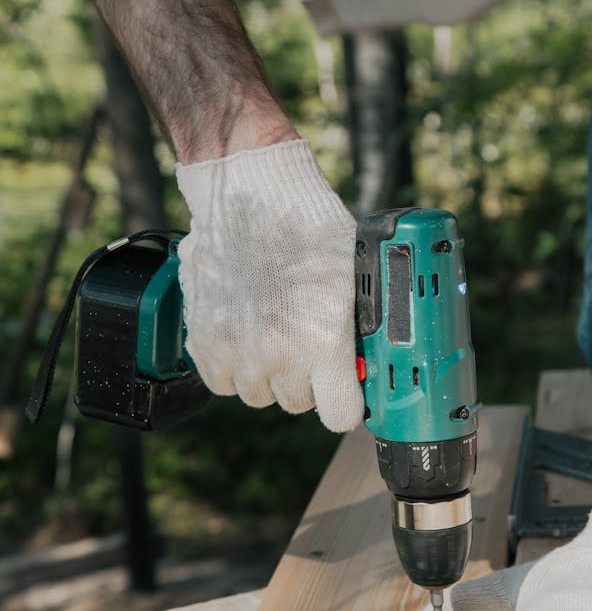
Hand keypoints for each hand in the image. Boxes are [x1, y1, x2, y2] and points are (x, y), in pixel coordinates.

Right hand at [176, 139, 362, 431]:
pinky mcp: (204, 340)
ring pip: (258, 394)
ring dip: (267, 375)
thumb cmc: (309, 227)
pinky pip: (221, 382)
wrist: (251, 194)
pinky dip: (232, 367)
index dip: (346, 404)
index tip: (346, 391)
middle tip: (306, 345)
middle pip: (298, 403)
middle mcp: (280, 354)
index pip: (341, 416)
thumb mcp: (354, 278)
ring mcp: (238, 350)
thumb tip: (367, 364)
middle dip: (305, 380)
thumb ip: (358, 330)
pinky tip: (245, 337)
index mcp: (324, 341)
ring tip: (273, 334)